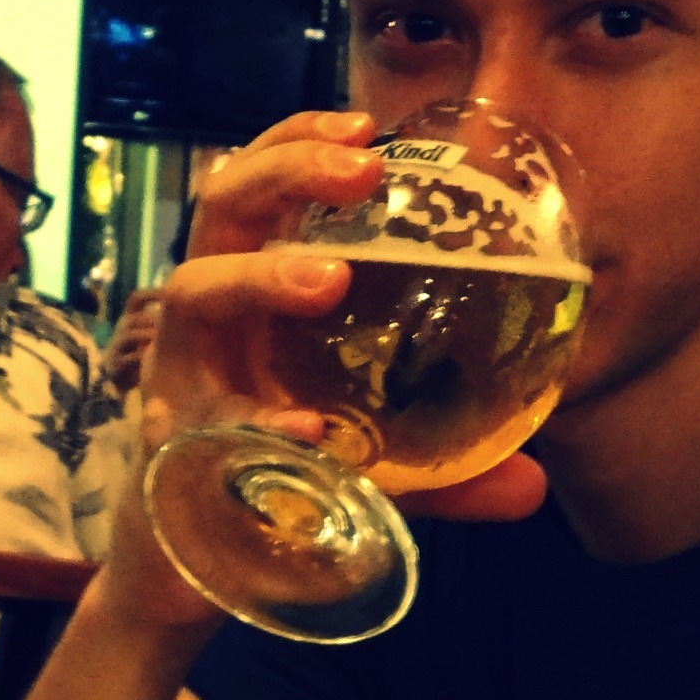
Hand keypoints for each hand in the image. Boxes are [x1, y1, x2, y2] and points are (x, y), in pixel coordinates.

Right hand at [95, 110, 547, 628]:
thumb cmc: (284, 482)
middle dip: (286, 174)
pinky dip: (255, 421)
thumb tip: (535, 486)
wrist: (198, 574)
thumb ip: (453, 473)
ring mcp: (180, 375)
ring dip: (260, 275)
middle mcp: (211, 320)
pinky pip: (202, 416)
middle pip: (224, 208)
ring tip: (325, 278)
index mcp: (255, 294)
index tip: (368, 125)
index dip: (299, 141)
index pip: (264, 188)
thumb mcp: (379, 466)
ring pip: (194, 292)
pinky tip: (305, 433)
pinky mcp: (165, 442)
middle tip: (360, 171)